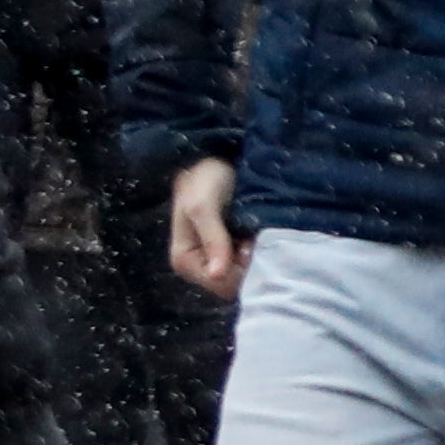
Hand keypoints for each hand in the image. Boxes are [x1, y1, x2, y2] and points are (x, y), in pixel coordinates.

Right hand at [168, 157, 245, 299]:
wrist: (217, 160)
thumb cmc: (205, 181)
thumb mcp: (203, 206)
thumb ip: (212, 239)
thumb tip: (218, 276)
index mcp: (184, 261)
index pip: (220, 285)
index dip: (239, 268)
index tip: (247, 243)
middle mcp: (200, 268)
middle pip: (233, 284)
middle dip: (249, 264)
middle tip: (253, 236)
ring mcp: (217, 261)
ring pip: (244, 276)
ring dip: (257, 257)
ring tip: (256, 232)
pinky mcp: (232, 253)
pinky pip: (250, 264)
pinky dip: (260, 251)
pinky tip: (259, 234)